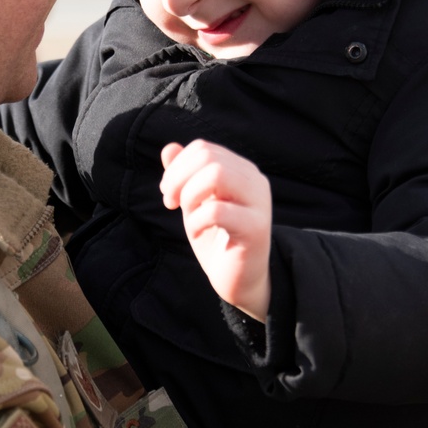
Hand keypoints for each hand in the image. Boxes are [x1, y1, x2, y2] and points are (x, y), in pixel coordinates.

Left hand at [160, 140, 271, 319]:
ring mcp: (259, 203)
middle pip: (209, 157)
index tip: (169, 194)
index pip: (203, 148)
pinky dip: (196, 221)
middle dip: (178, 179)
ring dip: (189, 195)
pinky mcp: (256, 228)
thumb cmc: (216, 238)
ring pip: (216, 175)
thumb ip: (183, 175)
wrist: (238, 279)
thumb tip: (168, 148)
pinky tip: (197, 233)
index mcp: (241, 170)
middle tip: (171, 203)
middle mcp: (255, 181)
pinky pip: (217, 211)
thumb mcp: (194, 203)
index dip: (177, 167)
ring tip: (187, 215)